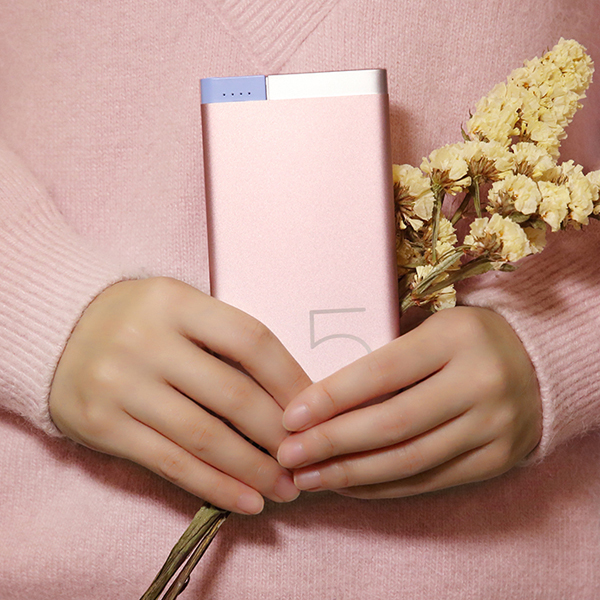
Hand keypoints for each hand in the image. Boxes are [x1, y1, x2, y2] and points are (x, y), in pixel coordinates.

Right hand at [49, 277, 310, 513]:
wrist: (58, 331)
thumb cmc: (139, 320)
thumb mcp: (180, 308)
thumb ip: (226, 341)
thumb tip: (290, 395)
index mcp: (175, 302)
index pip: (250, 341)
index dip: (289, 379)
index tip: (313, 410)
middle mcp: (146, 341)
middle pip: (232, 394)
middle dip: (278, 434)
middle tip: (306, 458)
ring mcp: (120, 385)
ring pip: (204, 436)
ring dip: (253, 469)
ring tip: (285, 488)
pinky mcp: (102, 425)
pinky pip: (170, 463)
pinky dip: (214, 486)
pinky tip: (246, 500)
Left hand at [277, 307, 541, 498]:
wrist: (538, 364)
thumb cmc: (465, 339)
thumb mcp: (431, 326)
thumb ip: (384, 353)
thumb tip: (318, 393)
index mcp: (455, 337)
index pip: (382, 371)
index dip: (332, 397)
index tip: (291, 416)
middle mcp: (479, 382)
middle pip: (393, 423)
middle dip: (332, 443)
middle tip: (288, 454)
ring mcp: (493, 426)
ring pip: (409, 460)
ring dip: (351, 474)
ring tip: (308, 478)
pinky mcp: (497, 459)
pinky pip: (430, 480)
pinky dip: (384, 487)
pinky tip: (349, 486)